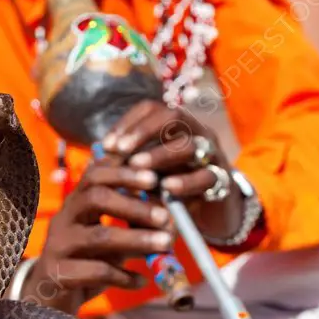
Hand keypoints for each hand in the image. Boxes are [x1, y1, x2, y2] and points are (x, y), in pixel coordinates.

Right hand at [22, 154, 175, 313]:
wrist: (47, 300)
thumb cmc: (84, 262)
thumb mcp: (106, 238)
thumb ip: (129, 225)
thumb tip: (168, 219)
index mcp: (75, 203)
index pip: (95, 175)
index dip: (124, 173)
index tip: (154, 178)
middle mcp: (64, 219)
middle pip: (94, 198)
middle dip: (133, 205)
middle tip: (164, 216)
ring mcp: (58, 246)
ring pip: (99, 236)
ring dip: (137, 239)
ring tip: (165, 244)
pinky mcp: (59, 274)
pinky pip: (96, 271)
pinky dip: (124, 276)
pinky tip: (142, 280)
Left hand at [102, 100, 243, 244]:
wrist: (212, 209)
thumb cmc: (172, 185)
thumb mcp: (150, 172)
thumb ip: (130, 165)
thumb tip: (97, 161)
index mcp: (176, 125)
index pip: (151, 109)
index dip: (128, 122)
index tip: (107, 144)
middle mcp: (196, 131)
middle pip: (172, 116)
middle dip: (143, 131)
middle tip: (121, 150)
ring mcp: (211, 153)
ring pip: (189, 144)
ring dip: (160, 154)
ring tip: (138, 167)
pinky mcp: (222, 179)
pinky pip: (206, 176)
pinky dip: (185, 182)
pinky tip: (166, 189)